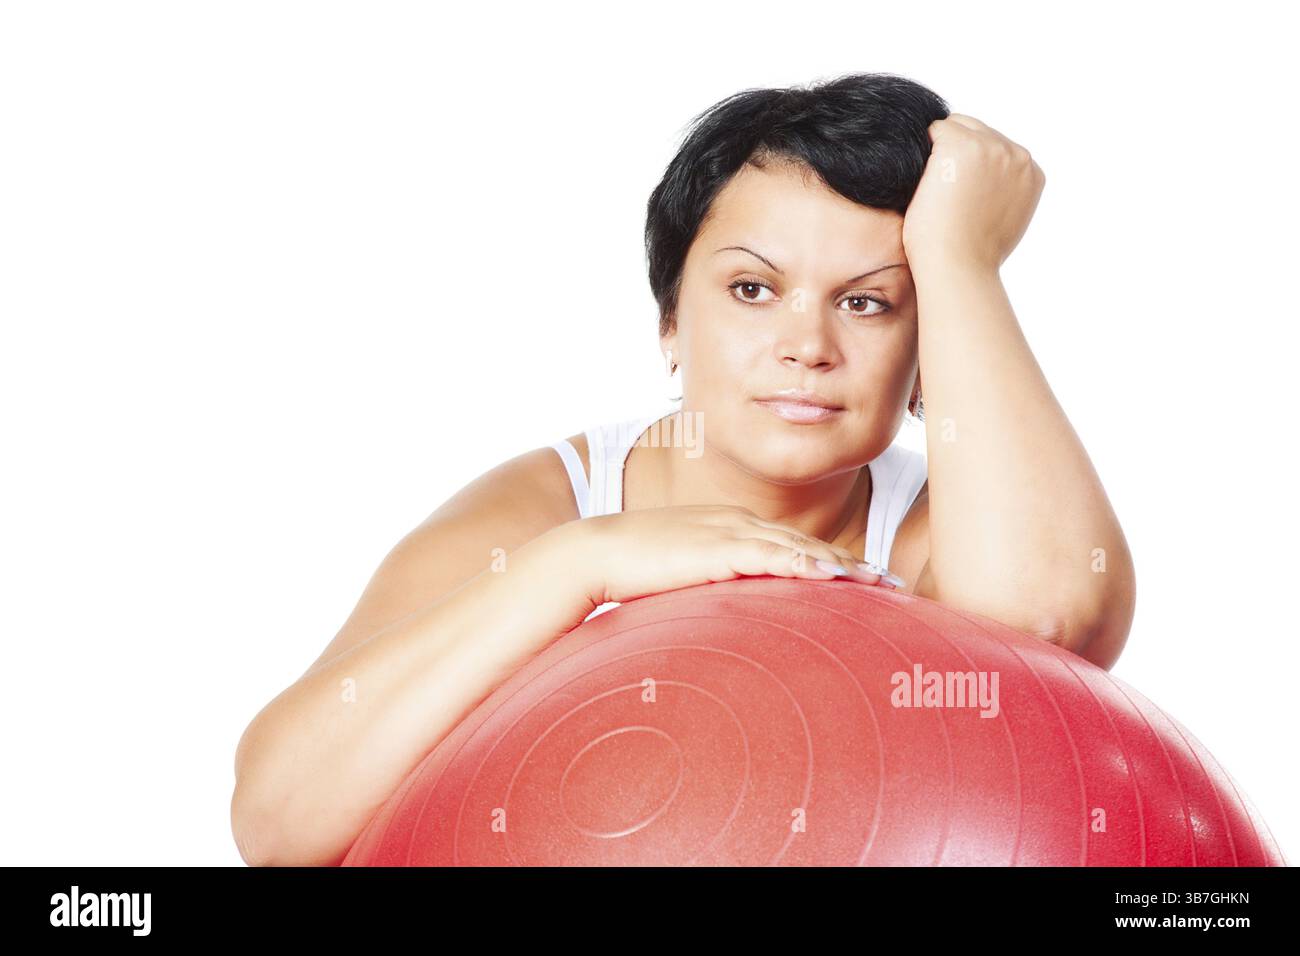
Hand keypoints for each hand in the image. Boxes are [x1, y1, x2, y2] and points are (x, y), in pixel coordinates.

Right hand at [568, 505, 900, 606]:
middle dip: (852, 565)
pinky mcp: (717, 547)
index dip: (833, 562)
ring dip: (842, 566)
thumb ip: (707, 587)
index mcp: (729, 527)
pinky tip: (832, 574)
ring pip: (798, 547)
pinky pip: (771, 555)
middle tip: (893, 585)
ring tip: (879, 584)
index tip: (866, 580)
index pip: (791, 544)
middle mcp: (737, 522)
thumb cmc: (631, 571)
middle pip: (806, 544)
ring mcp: (728, 531)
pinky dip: (804, 563)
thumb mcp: (680, 576)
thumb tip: (723, 619)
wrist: (594, 554)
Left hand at [902, 113, 1045, 274]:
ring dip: (941, 151)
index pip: (998, 147)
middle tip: (942, 190)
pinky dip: (924, 150)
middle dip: (957, 151)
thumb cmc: (973, 255)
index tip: (960, 192)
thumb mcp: (1006, 221)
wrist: (958, 266)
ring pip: (957, 126)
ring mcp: (991, 147)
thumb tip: (989, 180)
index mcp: (1031, 172)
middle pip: (978, 130)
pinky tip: (924, 181)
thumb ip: (1005, 192)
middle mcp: (1016, 155)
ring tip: (935, 190)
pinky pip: (936, 130)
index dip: (972, 165)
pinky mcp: (960, 146)